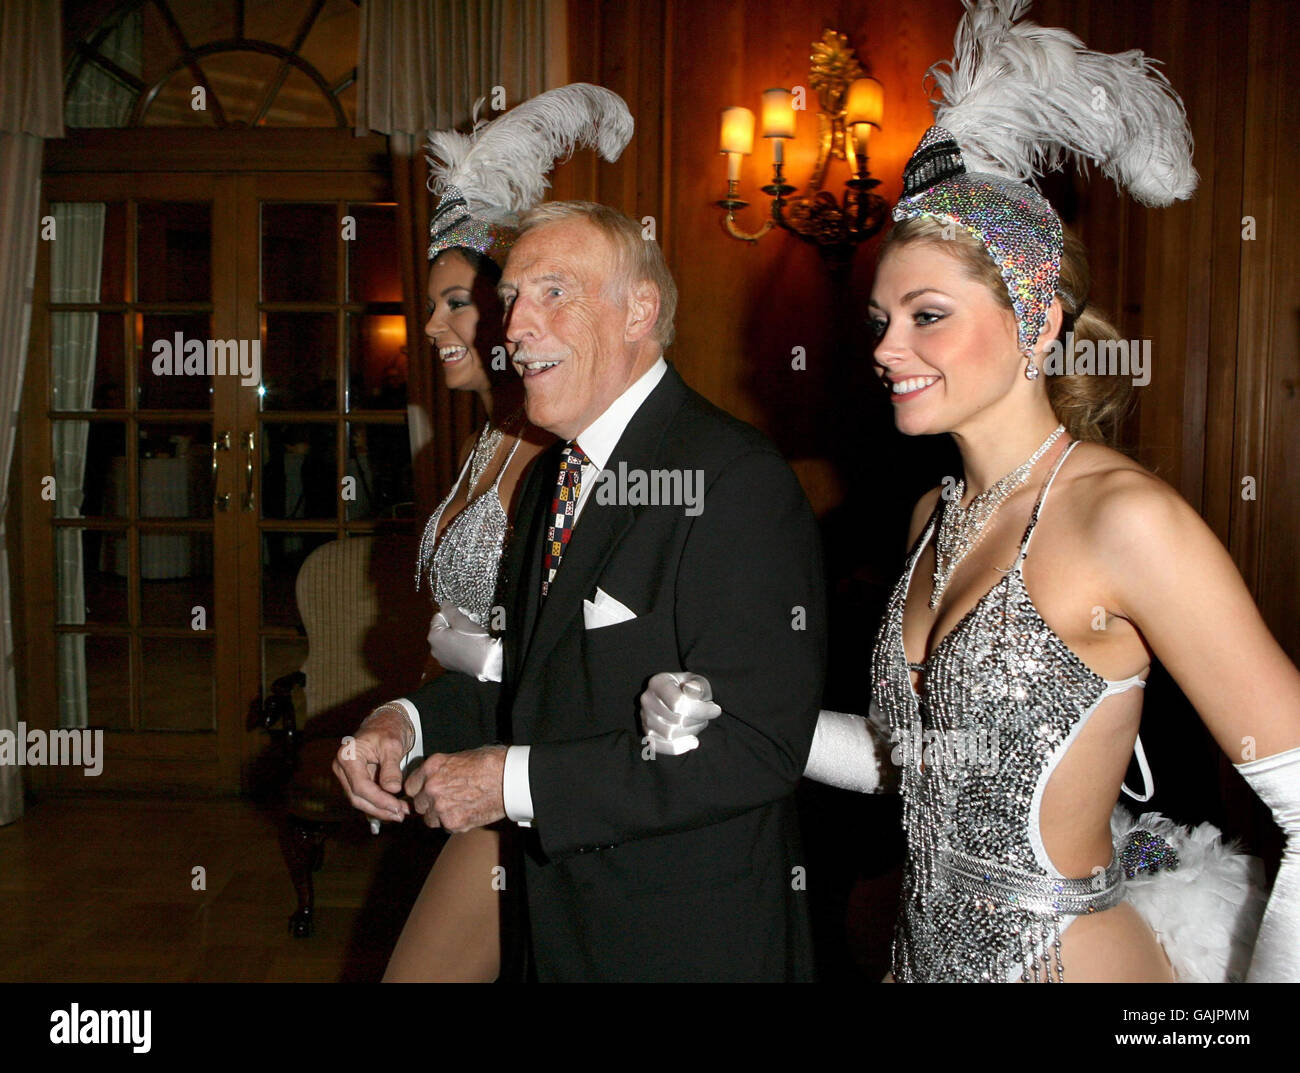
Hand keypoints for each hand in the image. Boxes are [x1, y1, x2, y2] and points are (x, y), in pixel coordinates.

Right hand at [332, 703, 412, 823]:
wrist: (384, 723)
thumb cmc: (387, 730)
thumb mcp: (392, 746)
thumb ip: (391, 769)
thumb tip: (392, 790)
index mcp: (348, 756)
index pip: (361, 786)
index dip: (379, 800)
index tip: (397, 807)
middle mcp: (341, 767)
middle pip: (357, 798)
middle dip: (379, 809)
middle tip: (401, 815)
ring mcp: (345, 775)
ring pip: (359, 800)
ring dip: (379, 810)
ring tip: (400, 813)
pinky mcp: (352, 780)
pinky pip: (363, 796)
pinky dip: (378, 804)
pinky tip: (393, 808)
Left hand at [405, 745, 506, 832]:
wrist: (509, 778)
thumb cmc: (490, 764)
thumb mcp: (458, 758)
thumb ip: (440, 771)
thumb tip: (432, 781)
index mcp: (432, 767)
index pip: (409, 786)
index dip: (418, 791)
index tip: (423, 794)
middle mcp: (432, 787)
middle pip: (418, 804)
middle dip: (428, 804)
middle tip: (445, 801)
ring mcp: (441, 806)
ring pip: (429, 819)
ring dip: (439, 816)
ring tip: (457, 807)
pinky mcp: (453, 822)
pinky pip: (446, 827)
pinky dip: (454, 823)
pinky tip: (467, 812)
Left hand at [427, 604, 503, 681]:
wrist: (487, 663)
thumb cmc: (475, 642)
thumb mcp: (462, 621)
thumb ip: (451, 610)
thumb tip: (444, 604)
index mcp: (434, 637)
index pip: (438, 616)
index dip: (452, 613)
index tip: (463, 615)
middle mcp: (435, 649)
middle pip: (443, 629)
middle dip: (455, 624)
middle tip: (469, 623)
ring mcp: (443, 658)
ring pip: (448, 640)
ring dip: (458, 634)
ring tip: (471, 634)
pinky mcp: (451, 665)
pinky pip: (453, 650)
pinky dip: (459, 645)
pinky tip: (470, 644)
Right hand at [639, 671, 722, 755]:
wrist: (681, 697)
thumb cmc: (692, 689)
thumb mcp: (700, 682)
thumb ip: (699, 686)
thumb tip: (691, 691)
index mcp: (658, 682)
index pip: (678, 703)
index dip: (700, 710)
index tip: (716, 709)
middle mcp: (647, 699)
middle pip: (676, 720)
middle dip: (698, 721)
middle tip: (707, 716)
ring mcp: (645, 717)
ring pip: (670, 734)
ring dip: (691, 732)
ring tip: (699, 723)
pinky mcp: (647, 732)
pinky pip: (659, 746)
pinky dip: (678, 747)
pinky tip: (692, 742)